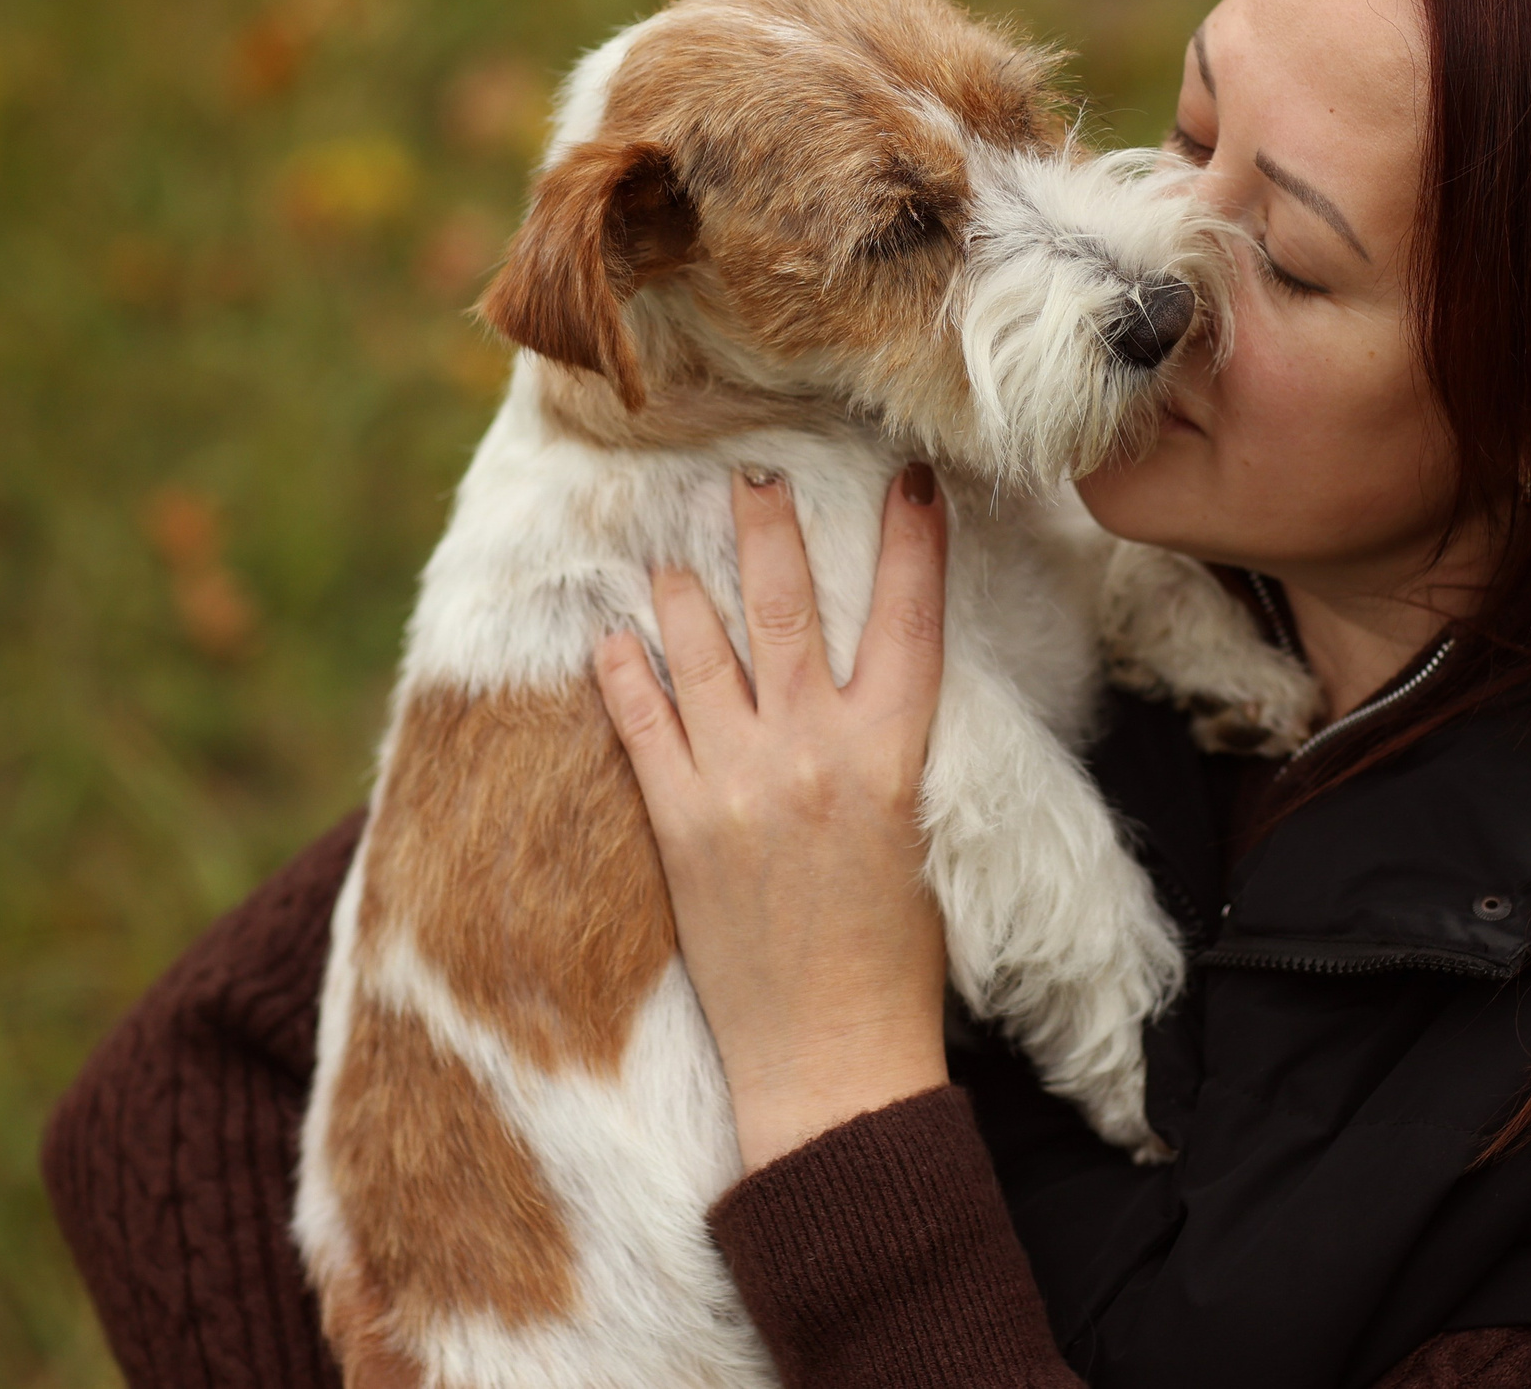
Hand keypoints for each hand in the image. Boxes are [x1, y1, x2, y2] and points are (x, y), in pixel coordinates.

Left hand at [594, 463, 949, 1170]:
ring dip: (686, 587)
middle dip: (769, 528)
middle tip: (752, 470)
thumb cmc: (895, 960)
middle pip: (790, 609)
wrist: (833, 1060)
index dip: (913, 544)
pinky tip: (611, 636)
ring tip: (675, 546)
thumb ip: (886, 753)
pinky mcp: (679, 825)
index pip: (911, 621)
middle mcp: (814, 755)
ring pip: (702, 650)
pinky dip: (624, 673)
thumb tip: (859, 686)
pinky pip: (641, 723)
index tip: (908, 479)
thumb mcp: (919, 838)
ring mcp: (739, 785)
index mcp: (893, 758)